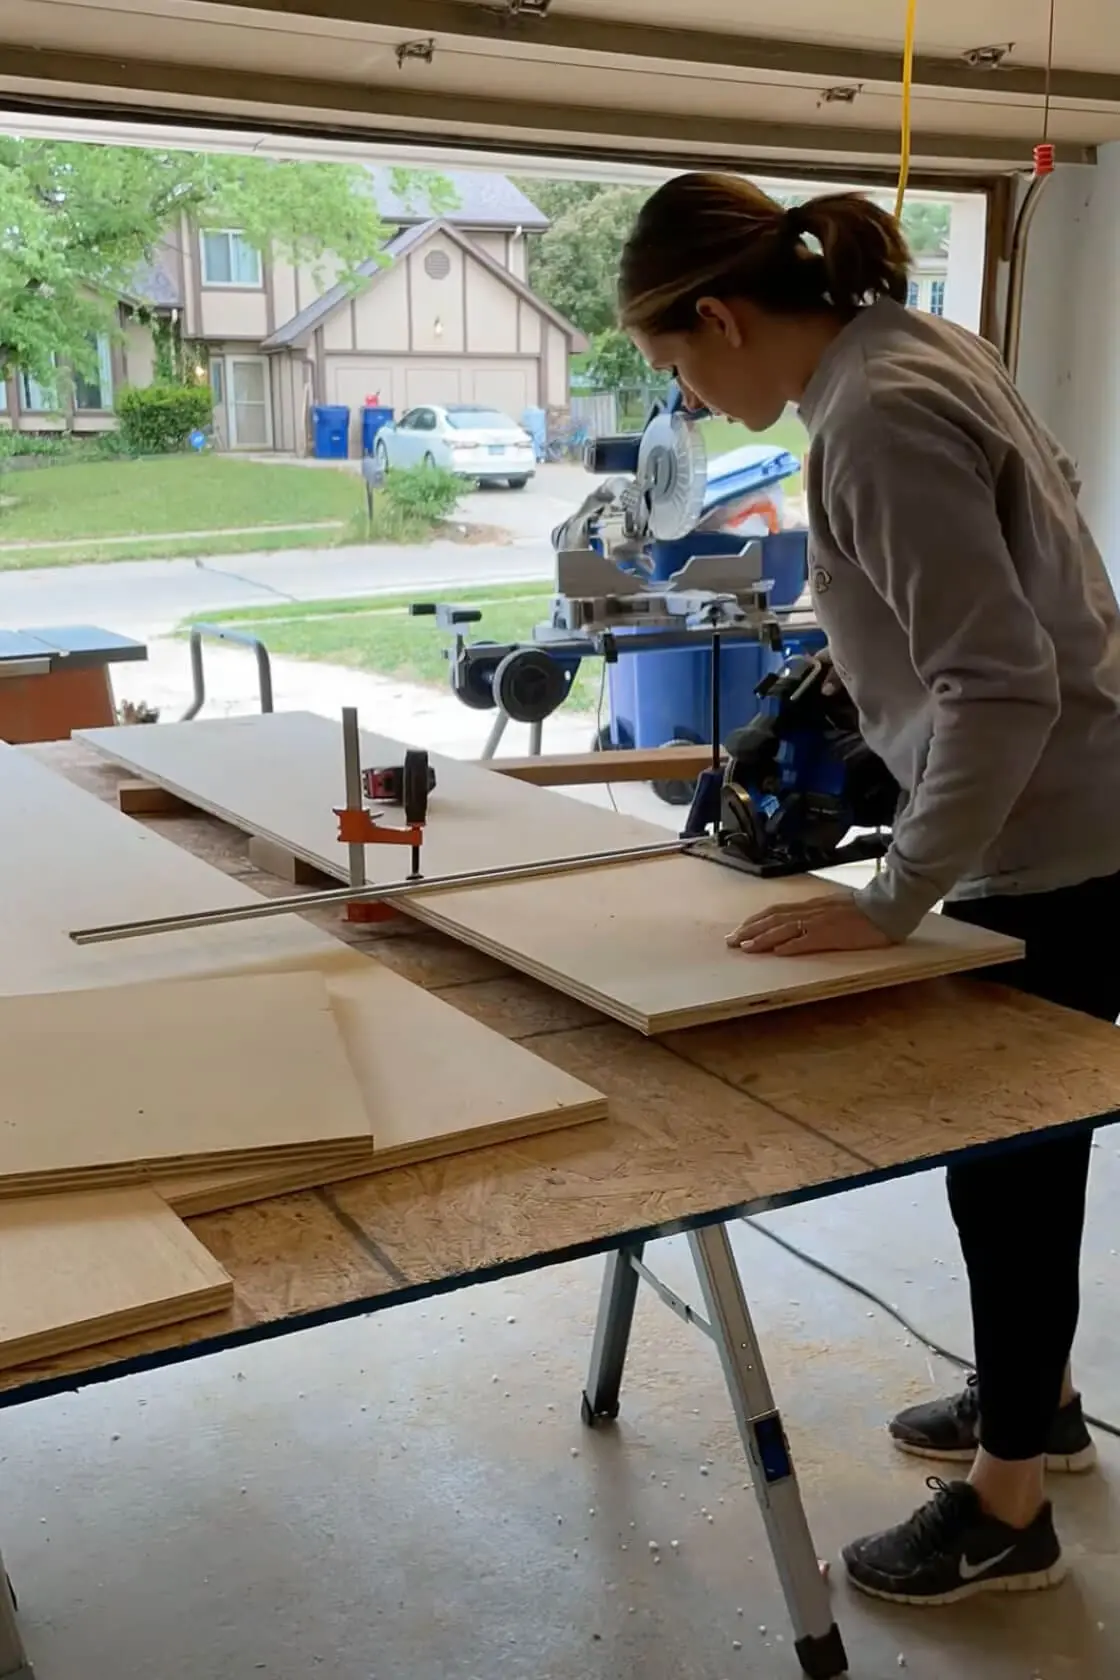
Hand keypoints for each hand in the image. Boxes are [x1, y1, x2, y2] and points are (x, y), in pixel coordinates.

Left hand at [725, 893, 894, 955]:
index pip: (776, 911)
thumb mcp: (832, 908)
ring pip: (784, 929)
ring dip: (762, 938)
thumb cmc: (863, 910)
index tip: (739, 930)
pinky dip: (791, 946)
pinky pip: (808, 940)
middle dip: (750, 930)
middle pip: (773, 919)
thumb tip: (794, 925)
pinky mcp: (832, 935)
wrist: (886, 907)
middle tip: (731, 941)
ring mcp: (820, 923)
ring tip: (745, 947)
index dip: (755, 921)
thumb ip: (814, 915)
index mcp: (810, 906)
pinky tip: (777, 952)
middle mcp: (811, 912)